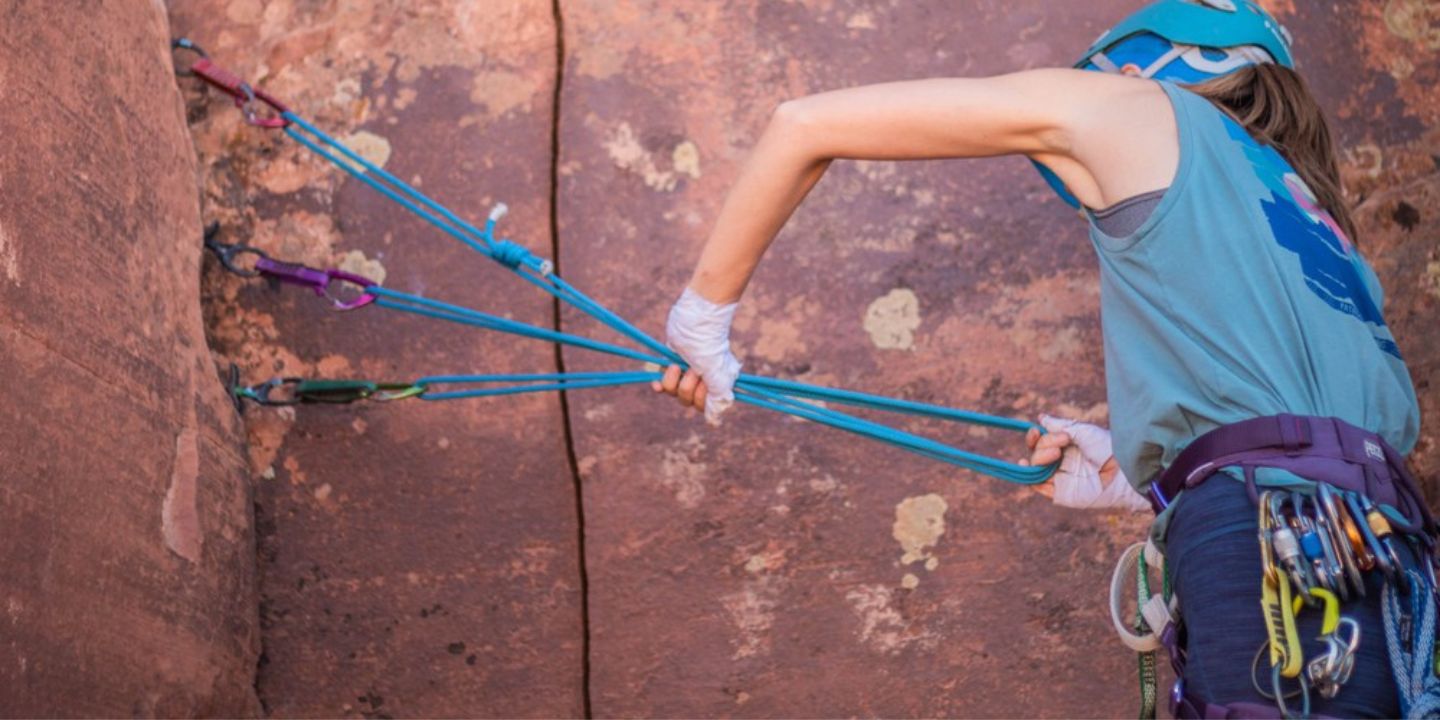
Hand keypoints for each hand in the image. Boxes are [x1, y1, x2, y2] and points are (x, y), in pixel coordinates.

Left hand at [656, 287, 742, 423]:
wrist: (694, 320)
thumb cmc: (709, 347)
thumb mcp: (716, 375)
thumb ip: (717, 399)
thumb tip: (714, 423)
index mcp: (717, 384)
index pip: (705, 407)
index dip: (700, 400)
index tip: (703, 385)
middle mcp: (703, 380)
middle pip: (688, 402)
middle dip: (687, 387)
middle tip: (693, 370)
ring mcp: (686, 372)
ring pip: (674, 394)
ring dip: (674, 381)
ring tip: (678, 365)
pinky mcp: (672, 364)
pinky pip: (663, 384)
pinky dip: (660, 384)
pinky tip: (656, 383)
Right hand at [1021, 414, 1149, 512]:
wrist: (1122, 470)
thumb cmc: (1107, 448)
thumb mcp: (1082, 431)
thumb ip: (1059, 425)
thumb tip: (1040, 418)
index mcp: (1065, 447)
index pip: (1041, 441)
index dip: (1035, 436)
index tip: (1036, 430)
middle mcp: (1060, 462)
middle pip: (1037, 452)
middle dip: (1044, 444)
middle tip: (1064, 442)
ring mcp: (1060, 478)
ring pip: (1035, 468)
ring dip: (1038, 457)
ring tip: (1056, 454)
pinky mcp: (1061, 493)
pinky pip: (1038, 486)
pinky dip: (1029, 477)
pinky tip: (1025, 465)